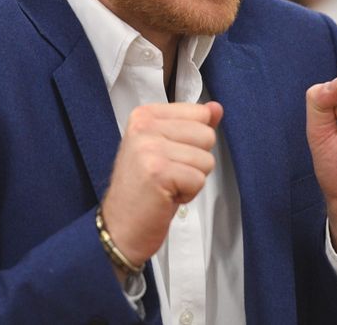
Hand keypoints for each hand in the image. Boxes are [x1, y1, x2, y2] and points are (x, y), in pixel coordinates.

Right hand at [101, 101, 222, 268]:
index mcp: (145, 114)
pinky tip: (166, 196)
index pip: (199, 113)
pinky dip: (188, 194)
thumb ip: (192, 125)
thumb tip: (216, 108)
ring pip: (206, 159)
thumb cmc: (144, 189)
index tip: (169, 156)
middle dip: (196, 161)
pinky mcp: (157, 171)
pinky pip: (198, 179)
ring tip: (167, 185)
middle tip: (169, 174)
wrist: (120, 227)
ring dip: (192, 179)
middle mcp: (144, 126)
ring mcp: (149, 147)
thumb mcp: (167, 149)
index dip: (194, 141)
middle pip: (206, 135)